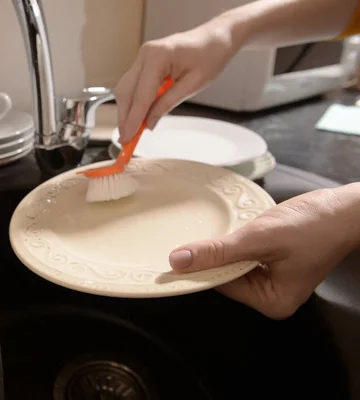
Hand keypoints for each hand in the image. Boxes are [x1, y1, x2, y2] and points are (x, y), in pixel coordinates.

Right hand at [114, 22, 240, 143]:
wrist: (216, 37)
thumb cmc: (210, 56)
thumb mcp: (193, 85)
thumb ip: (167, 104)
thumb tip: (148, 124)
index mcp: (158, 56)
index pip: (140, 95)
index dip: (132, 120)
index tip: (127, 139)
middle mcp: (145, 54)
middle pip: (126, 92)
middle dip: (124, 117)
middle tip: (126, 140)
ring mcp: (142, 56)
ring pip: (125, 89)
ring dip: (127, 111)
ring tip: (132, 131)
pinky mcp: (144, 62)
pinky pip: (133, 85)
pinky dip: (133, 102)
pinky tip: (139, 116)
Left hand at [168, 186, 359, 318]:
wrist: (347, 209)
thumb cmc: (313, 225)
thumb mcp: (259, 238)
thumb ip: (218, 251)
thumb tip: (178, 262)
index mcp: (271, 302)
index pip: (222, 285)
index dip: (200, 268)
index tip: (174, 254)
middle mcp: (272, 298)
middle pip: (226, 277)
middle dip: (216, 256)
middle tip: (198, 233)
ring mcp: (274, 282)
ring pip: (233, 265)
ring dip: (227, 248)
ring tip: (229, 228)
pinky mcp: (274, 265)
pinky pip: (245, 257)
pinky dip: (238, 244)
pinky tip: (239, 229)